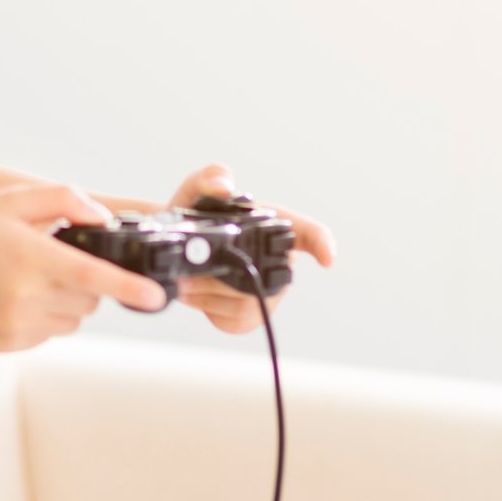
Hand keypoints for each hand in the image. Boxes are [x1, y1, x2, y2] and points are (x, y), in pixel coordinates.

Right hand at [0, 181, 171, 352]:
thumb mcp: (11, 198)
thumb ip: (62, 198)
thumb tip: (104, 217)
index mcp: (29, 257)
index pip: (91, 276)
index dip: (128, 288)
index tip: (156, 298)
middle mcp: (23, 296)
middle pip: (88, 300)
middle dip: (85, 282)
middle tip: (55, 261)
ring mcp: (14, 324)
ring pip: (72, 320)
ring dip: (66, 302)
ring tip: (30, 278)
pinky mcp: (7, 343)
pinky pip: (48, 334)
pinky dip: (44, 317)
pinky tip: (13, 296)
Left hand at [164, 162, 335, 335]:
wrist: (175, 246)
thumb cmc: (194, 215)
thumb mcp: (195, 190)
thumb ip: (208, 178)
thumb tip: (224, 188)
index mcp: (274, 225)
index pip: (308, 233)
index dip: (322, 244)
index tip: (326, 259)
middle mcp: (278, 260)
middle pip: (262, 281)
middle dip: (219, 279)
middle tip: (188, 272)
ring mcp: (269, 291)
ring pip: (245, 306)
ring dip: (207, 295)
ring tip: (186, 280)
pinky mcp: (252, 317)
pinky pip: (234, 322)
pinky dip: (207, 310)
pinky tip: (196, 294)